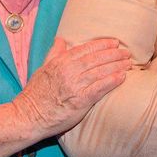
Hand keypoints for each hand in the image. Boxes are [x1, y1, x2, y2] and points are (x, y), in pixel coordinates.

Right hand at [13, 37, 131, 137]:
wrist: (28, 116)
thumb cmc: (35, 94)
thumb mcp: (42, 69)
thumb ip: (54, 54)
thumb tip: (61, 39)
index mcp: (61, 62)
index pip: (86, 49)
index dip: (102, 44)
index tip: (114, 42)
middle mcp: (69, 71)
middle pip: (97, 59)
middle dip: (114, 54)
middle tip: (126, 52)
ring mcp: (75, 86)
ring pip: (101, 71)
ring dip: (117, 66)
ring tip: (128, 63)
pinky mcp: (80, 101)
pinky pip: (100, 88)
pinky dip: (112, 81)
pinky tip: (122, 77)